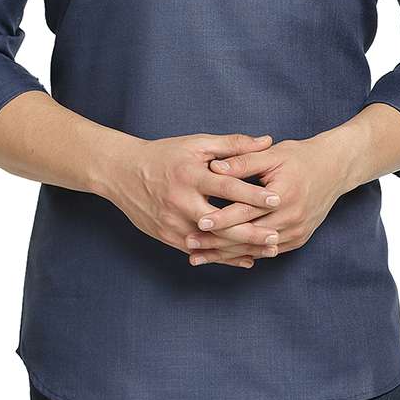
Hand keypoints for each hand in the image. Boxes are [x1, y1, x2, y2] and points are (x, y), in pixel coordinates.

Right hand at [107, 132, 282, 268]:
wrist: (122, 173)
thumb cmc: (165, 155)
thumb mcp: (197, 143)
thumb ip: (233, 144)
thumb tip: (267, 141)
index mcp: (190, 175)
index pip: (226, 187)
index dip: (252, 194)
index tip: (277, 200)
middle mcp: (180, 201)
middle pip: (220, 222)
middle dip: (250, 232)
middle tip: (277, 237)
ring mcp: (172, 222)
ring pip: (211, 241)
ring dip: (241, 248)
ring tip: (269, 250)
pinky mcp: (167, 236)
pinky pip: (200, 250)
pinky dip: (223, 256)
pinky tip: (245, 258)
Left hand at [188, 133, 352, 259]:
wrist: (334, 170)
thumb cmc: (300, 157)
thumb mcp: (272, 154)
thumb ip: (243, 160)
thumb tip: (214, 167)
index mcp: (284, 195)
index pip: (246, 211)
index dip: (221, 217)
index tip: (197, 222)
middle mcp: (291, 218)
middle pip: (248, 235)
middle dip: (217, 243)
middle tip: (190, 245)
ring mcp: (296, 232)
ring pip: (255, 249)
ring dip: (227, 254)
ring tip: (198, 256)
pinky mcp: (298, 240)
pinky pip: (267, 252)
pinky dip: (244, 255)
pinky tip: (223, 258)